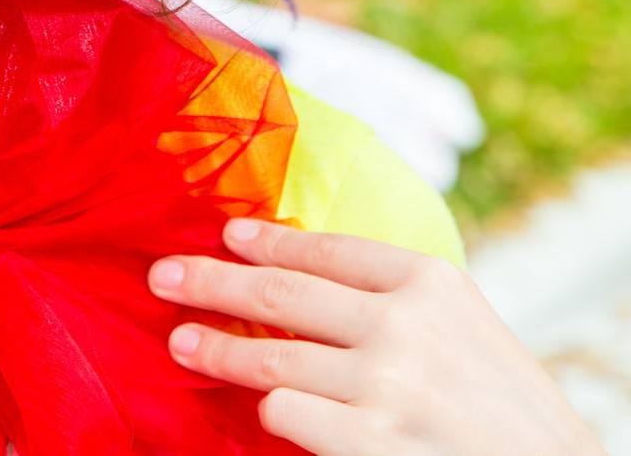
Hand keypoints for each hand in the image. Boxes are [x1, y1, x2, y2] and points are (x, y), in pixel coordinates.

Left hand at [147, 218, 605, 455]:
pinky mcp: (372, 442)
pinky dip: (268, 411)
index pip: (326, 250)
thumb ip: (395, 299)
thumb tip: (297, 271)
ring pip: (271, 355)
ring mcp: (387, 385)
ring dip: (216, 347)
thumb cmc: (506, 406)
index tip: (226, 235)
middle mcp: (404, 324)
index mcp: (429, 281)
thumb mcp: (464, 329)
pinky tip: (259, 408)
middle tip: (163, 276)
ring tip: (181, 341)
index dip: (268, 241)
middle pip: (281, 292)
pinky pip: (290, 414)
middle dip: (212, 282)